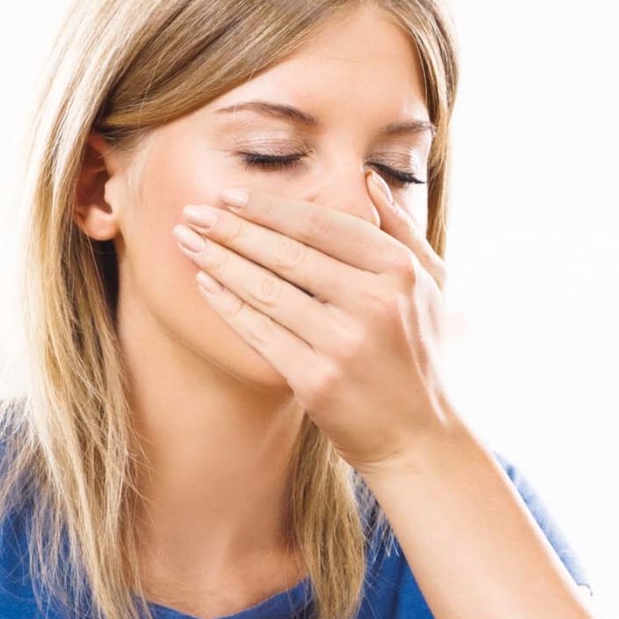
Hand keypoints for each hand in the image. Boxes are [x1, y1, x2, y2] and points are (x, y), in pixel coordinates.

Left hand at [173, 170, 466, 474]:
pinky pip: (260, 333)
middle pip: (288, 254)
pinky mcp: (317, 380)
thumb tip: (367, 182)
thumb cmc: (419, 355)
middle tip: (193, 212)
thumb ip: (402, 230)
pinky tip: (205, 285)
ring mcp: (344, 343)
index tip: (230, 196)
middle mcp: (373, 303)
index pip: (322, 226)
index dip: (271, 208)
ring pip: (267, 290)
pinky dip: (228, 306)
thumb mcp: (432, 286)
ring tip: (187, 242)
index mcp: (399, 270)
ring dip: (220, 262)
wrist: (417, 435)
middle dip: (233, 229)